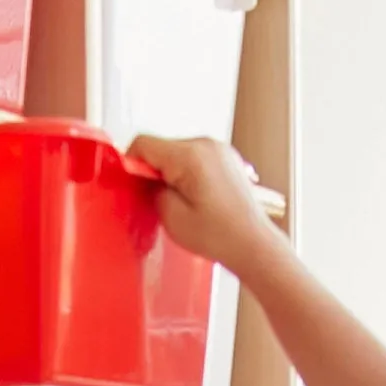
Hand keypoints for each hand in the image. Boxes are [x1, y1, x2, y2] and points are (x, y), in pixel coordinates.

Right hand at [129, 133, 275, 275]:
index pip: (144, 143)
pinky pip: (195, 158)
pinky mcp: (225, 157)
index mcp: (190, 156)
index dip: (132, 163)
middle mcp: (206, 145)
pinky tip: (194, 197)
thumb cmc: (221, 235)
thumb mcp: (171, 218)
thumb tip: (145, 180)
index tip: (133, 184)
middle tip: (160, 201)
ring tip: (182, 202)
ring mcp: (219, 149)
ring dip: (171, 173)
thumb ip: (151, 191)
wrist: (253, 243)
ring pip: (177, 152)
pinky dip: (187, 173)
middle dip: (154, 171)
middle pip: (161, 147)